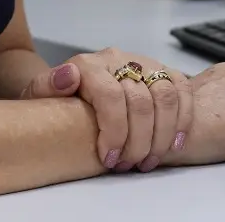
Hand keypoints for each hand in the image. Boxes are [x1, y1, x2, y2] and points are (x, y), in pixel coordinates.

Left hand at [20, 48, 192, 171]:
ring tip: (148, 160)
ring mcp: (144, 63)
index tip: (108, 159)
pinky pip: (182, 90)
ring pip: (166, 96)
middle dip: (138, 141)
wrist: (71, 83)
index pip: (111, 96)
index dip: (115, 132)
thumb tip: (67, 77)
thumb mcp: (40, 93)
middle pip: (142, 101)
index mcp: (90, 65)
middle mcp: (120, 59)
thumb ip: (46, 85)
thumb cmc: (57, 97)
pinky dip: (184, 118)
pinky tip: (174, 144)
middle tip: (128, 165)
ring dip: (162, 135)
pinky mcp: (162, 72)